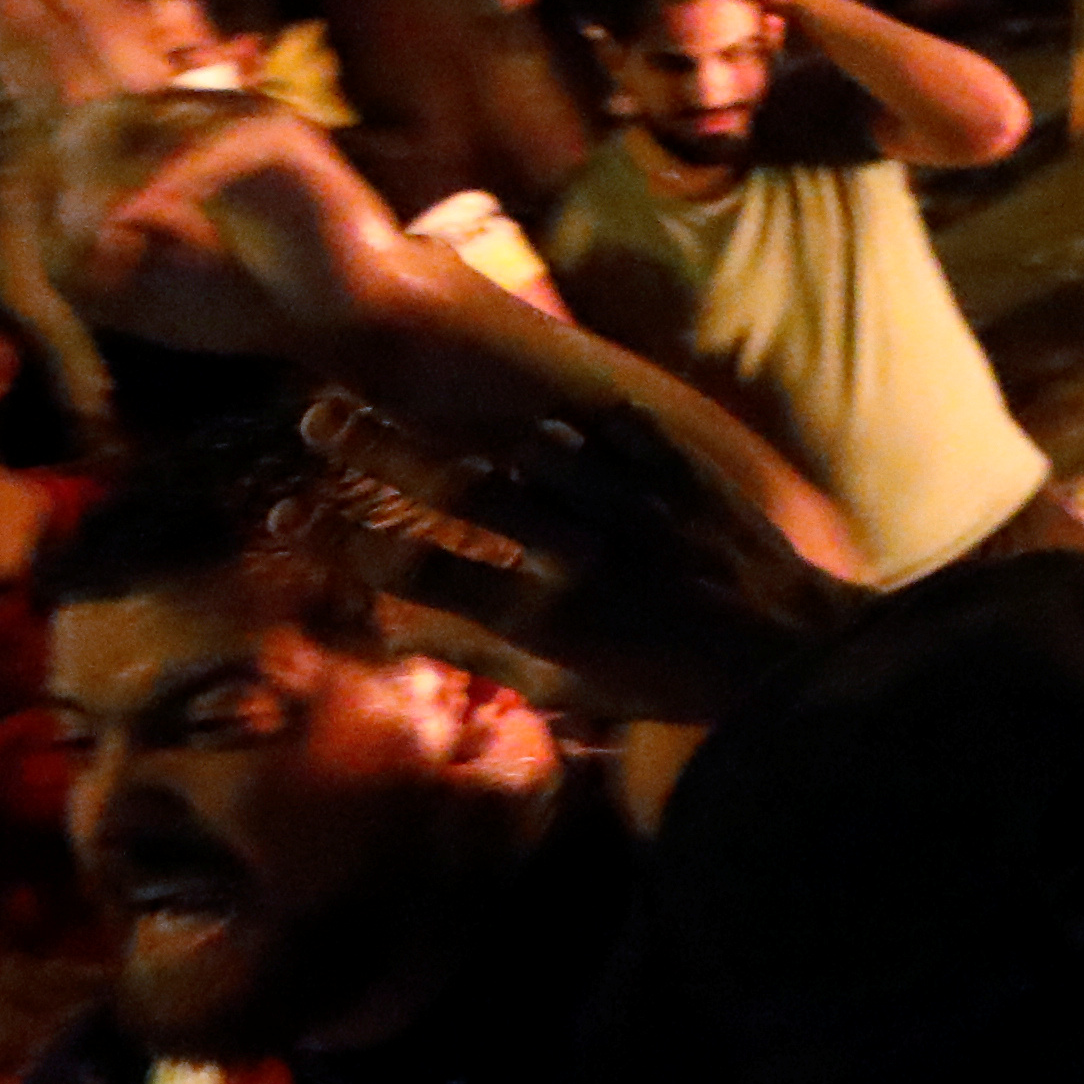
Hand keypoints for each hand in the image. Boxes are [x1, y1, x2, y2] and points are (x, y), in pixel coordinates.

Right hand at [286, 383, 848, 730]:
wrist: (793, 654)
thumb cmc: (674, 685)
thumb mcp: (572, 692)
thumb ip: (485, 656)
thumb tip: (399, 631)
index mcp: (547, 612)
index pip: (420, 569)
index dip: (344, 539)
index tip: (289, 513)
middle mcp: (580, 549)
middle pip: (458, 486)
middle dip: (378, 449)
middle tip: (320, 418)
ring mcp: (633, 500)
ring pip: (526, 441)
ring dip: (457, 415)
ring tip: (403, 392)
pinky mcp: (678, 468)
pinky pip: (611, 425)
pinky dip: (565, 412)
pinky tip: (522, 398)